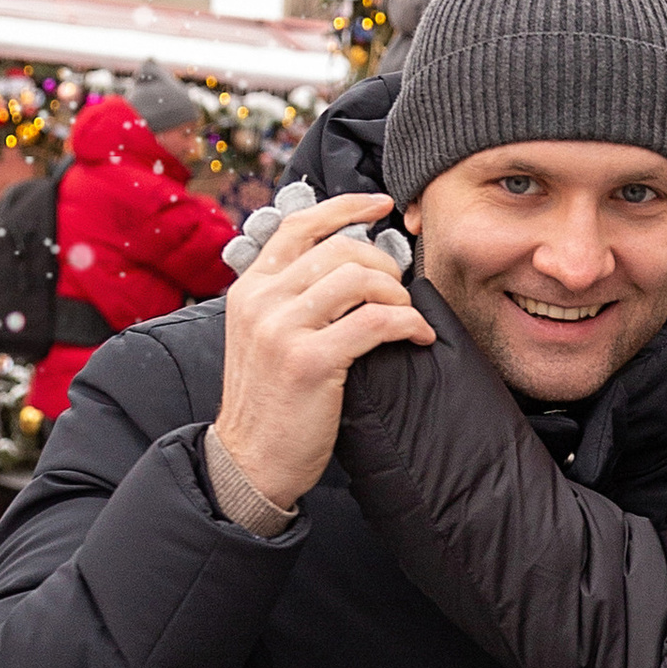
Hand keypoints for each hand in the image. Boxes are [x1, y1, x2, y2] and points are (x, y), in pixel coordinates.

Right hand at [211, 190, 432, 509]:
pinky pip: (375, 321)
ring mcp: (282, 329)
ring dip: (397, 294)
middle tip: (400, 292)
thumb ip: (290, 300)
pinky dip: (407, 323)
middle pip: (340, 249)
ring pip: (360, 278)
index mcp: (250, 289)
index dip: (345, 207)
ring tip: (406, 318)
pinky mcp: (310, 360)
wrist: (249, 463)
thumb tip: (345, 267)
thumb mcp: (264, 338)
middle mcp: (261, 300)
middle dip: (384, 264)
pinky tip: (417, 337)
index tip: (382, 203)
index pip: (299, 225)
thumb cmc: (271, 404)